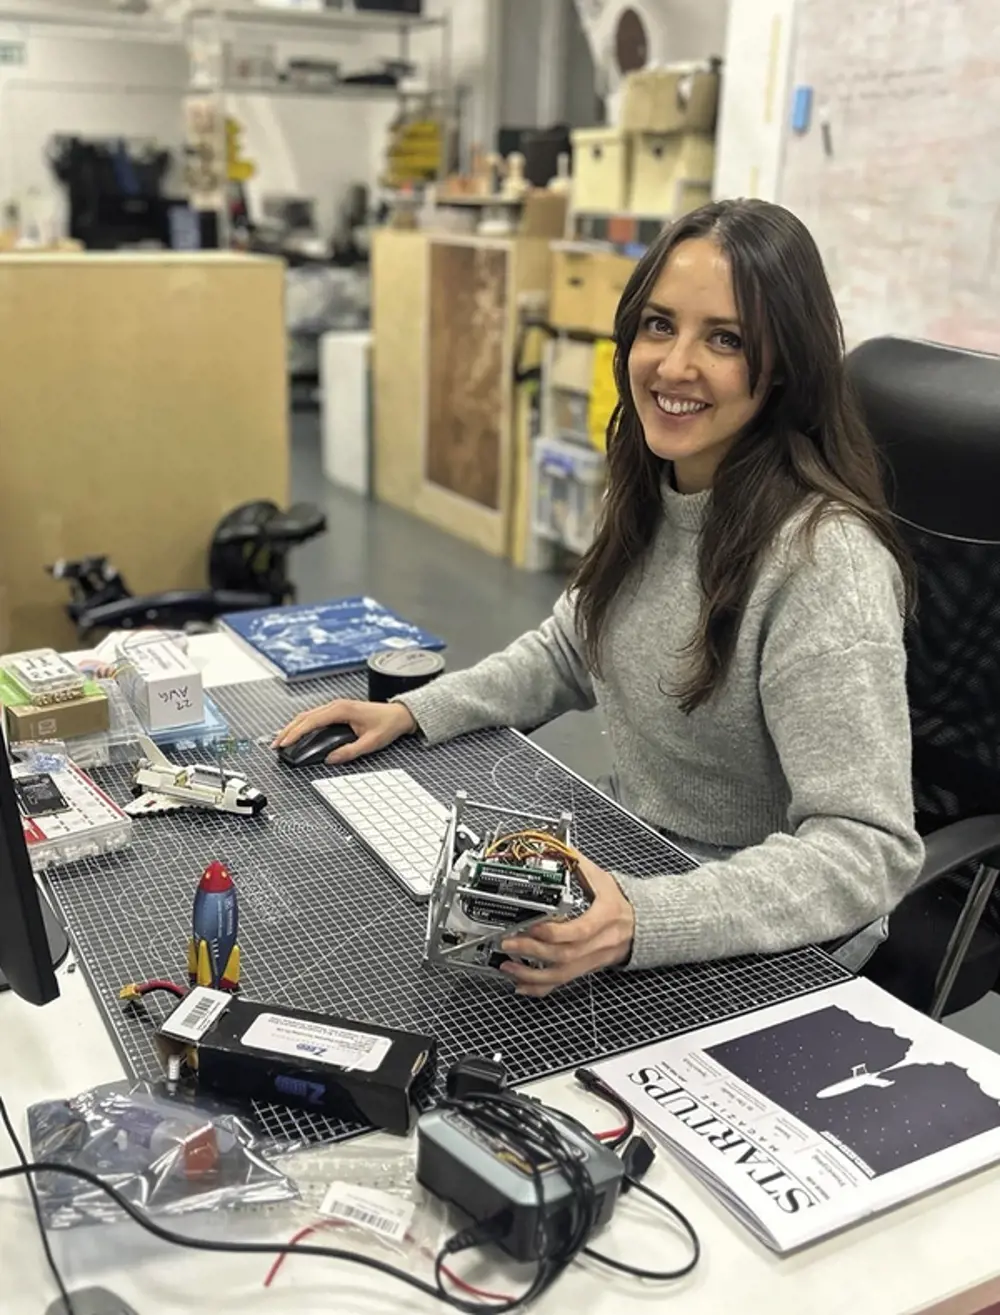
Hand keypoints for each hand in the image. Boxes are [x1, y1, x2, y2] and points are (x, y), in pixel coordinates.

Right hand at [271, 698, 416, 765]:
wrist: (398, 714)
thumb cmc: (387, 725)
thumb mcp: (370, 742)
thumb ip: (350, 752)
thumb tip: (330, 759)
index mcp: (341, 710)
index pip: (311, 721)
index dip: (295, 733)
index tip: (284, 743)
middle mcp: (336, 705)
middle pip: (304, 717)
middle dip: (288, 731)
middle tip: (275, 745)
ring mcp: (336, 707)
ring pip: (307, 715)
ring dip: (293, 727)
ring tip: (281, 741)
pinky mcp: (337, 710)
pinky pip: (314, 716)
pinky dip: (302, 725)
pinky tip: (296, 733)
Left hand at [499, 855, 634, 996]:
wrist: (644, 925)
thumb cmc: (621, 902)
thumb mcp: (603, 879)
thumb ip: (579, 864)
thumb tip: (559, 847)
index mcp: (605, 916)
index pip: (579, 929)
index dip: (553, 931)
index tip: (531, 924)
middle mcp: (600, 942)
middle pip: (565, 954)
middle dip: (533, 951)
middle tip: (508, 943)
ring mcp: (593, 959)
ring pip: (563, 975)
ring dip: (532, 975)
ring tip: (508, 967)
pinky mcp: (586, 968)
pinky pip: (563, 983)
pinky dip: (541, 987)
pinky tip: (522, 985)